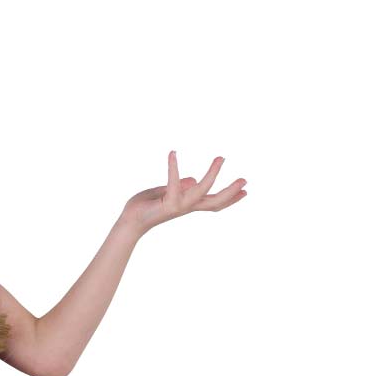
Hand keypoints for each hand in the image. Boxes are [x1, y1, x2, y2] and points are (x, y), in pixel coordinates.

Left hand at [120, 152, 246, 236]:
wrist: (129, 222)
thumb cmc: (144, 207)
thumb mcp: (164, 192)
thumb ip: (178, 186)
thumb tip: (192, 179)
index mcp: (188, 204)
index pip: (213, 202)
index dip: (230, 197)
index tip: (246, 190)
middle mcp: (186, 207)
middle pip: (214, 202)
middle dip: (230, 193)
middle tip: (245, 181)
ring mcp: (178, 206)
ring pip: (201, 192)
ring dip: (212, 175)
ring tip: (220, 157)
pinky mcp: (166, 204)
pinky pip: (173, 183)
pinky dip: (173, 168)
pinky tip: (172, 153)